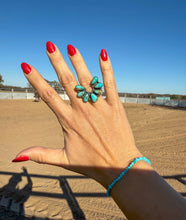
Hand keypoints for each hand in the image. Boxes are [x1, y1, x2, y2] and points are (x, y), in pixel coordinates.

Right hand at [13, 42, 141, 187]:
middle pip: (66, 81)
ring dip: (78, 62)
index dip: (36, 79)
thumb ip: (41, 154)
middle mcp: (83, 111)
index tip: (26, 65)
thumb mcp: (63, 160)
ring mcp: (100, 107)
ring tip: (71, 46)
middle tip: (49, 45)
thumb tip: (17, 156)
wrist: (119, 166)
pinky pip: (110, 84)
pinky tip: (103, 54)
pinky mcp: (116, 106)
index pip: (48, 95)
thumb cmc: (92, 163)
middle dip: (57, 61)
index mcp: (69, 121)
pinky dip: (106, 69)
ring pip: (87, 80)